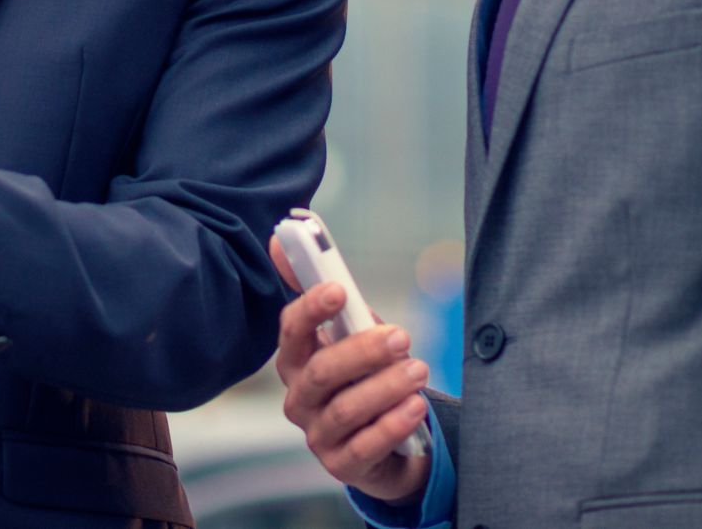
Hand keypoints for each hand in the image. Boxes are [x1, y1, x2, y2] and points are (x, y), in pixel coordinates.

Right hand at [271, 235, 433, 502]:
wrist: (388, 442)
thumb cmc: (364, 376)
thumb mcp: (350, 332)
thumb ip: (324, 291)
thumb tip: (282, 237)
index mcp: (296, 359)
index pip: (291, 329)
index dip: (312, 308)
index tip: (339, 289)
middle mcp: (299, 397)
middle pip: (321, 372)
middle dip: (362, 352)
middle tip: (402, 337)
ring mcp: (317, 433)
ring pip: (345, 410)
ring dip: (384, 388)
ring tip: (419, 371)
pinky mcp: (341, 464)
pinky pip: (364, 446)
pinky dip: (391, 425)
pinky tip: (414, 407)